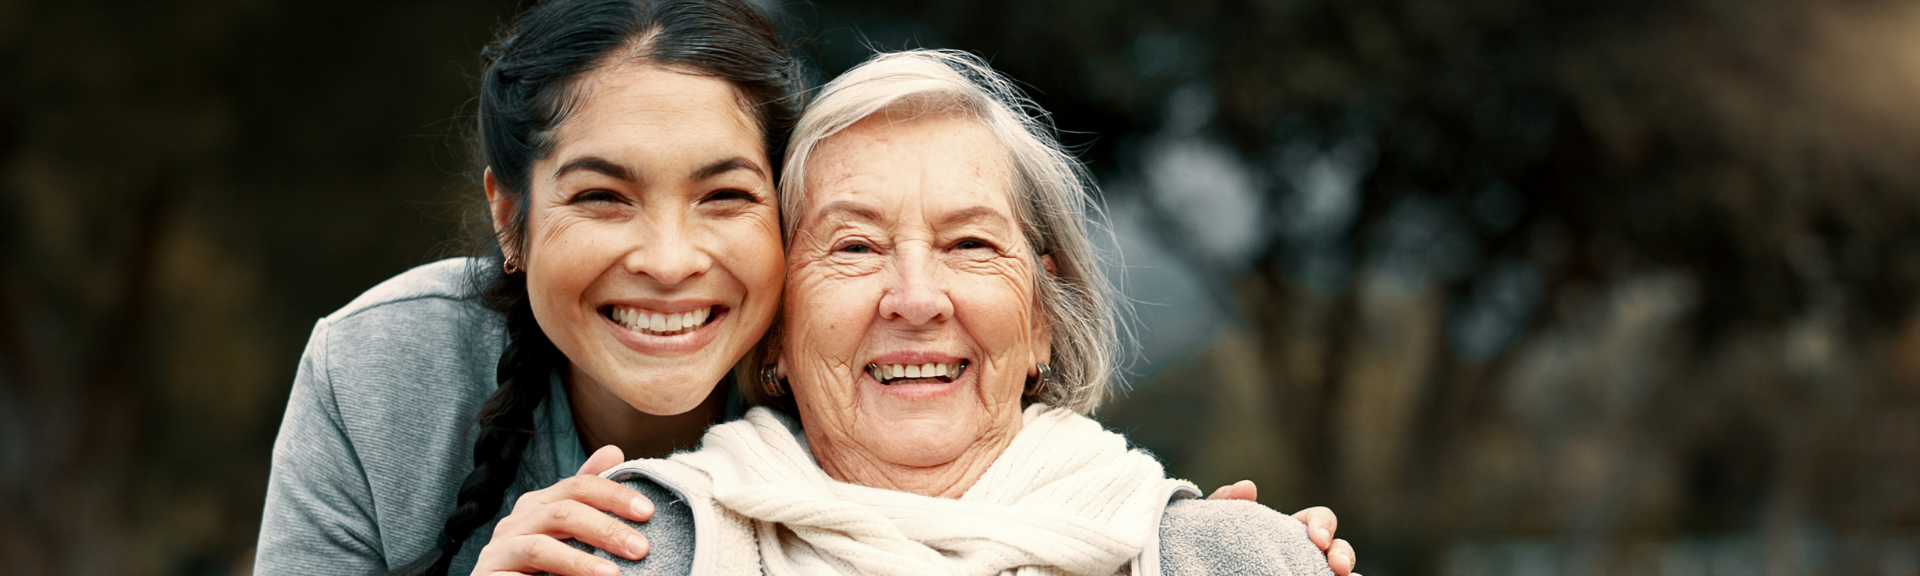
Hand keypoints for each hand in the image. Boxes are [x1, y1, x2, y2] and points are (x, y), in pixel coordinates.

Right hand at [471, 445, 652, 575]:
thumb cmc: (542, 563)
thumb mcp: (566, 526)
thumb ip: (587, 493)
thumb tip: (614, 450)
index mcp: (538, 504)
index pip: (578, 486)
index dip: (614, 495)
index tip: (648, 511)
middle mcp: (515, 522)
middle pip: (563, 513)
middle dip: (605, 529)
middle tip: (641, 548)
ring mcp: (498, 551)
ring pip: (540, 548)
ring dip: (579, 562)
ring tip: (613, 575)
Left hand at [1206, 481, 1358, 575]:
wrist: (1201, 567)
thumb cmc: (1212, 546)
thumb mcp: (1214, 525)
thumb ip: (1224, 504)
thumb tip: (1247, 487)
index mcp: (1291, 531)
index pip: (1320, 519)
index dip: (1323, 524)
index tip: (1317, 538)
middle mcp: (1306, 554)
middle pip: (1340, 548)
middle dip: (1343, 554)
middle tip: (1337, 568)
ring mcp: (1307, 571)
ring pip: (1343, 572)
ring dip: (1348, 573)